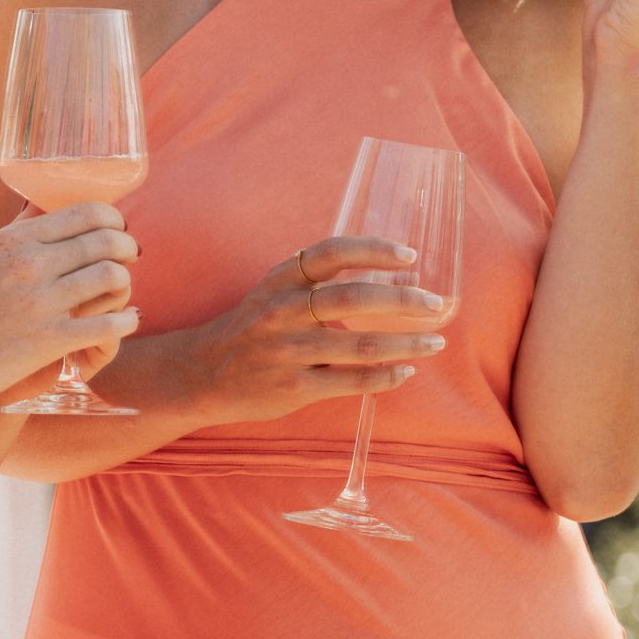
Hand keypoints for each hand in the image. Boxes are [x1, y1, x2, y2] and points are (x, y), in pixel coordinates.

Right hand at [0, 203, 142, 409]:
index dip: (114, 220)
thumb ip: (16, 235)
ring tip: (122, 293)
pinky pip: (108, 324)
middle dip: (127, 248)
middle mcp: (29, 263)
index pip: (86, 212)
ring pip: (113, 277)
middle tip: (130, 260)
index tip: (118, 231)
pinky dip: (126, 322)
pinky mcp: (48, 341)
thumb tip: (41, 207)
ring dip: (126, 284)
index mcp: (14, 239)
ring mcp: (40, 302)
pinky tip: (126, 323)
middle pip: (106, 241)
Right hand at [143, 237, 443, 426]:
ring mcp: (288, 352)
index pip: (331, 254)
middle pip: (353, 298)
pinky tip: (407, 371)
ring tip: (436, 341)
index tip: (410, 255)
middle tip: (438, 304)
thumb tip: (373, 265)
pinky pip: (351, 382)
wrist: (199, 374)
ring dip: (407, 343)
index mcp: (280, 281)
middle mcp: (283, 312)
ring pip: (361, 345)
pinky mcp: (294, 388)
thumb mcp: (270, 292)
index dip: (373, 250)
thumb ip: (311, 279)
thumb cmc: (247, 329)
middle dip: (404, 300)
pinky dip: (386, 377)